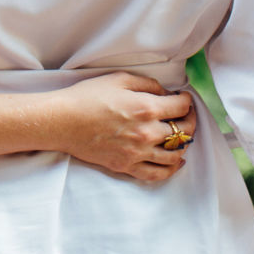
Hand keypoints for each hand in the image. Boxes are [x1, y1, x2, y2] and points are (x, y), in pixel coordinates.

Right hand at [43, 72, 197, 183]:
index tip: (183, 99)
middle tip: (186, 117)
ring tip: (181, 138)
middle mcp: (146, 132)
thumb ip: (147, 84)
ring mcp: (137, 152)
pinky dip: (170, 169)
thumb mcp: (119, 79)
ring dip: (183, 145)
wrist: (63, 121)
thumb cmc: (88, 97)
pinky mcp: (126, 165)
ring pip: (174, 155)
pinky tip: (175, 162)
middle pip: (183, 132)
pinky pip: (157, 173)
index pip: (181, 108)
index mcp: (146, 107)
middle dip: (190, 122)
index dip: (186, 101)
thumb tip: (164, 93)